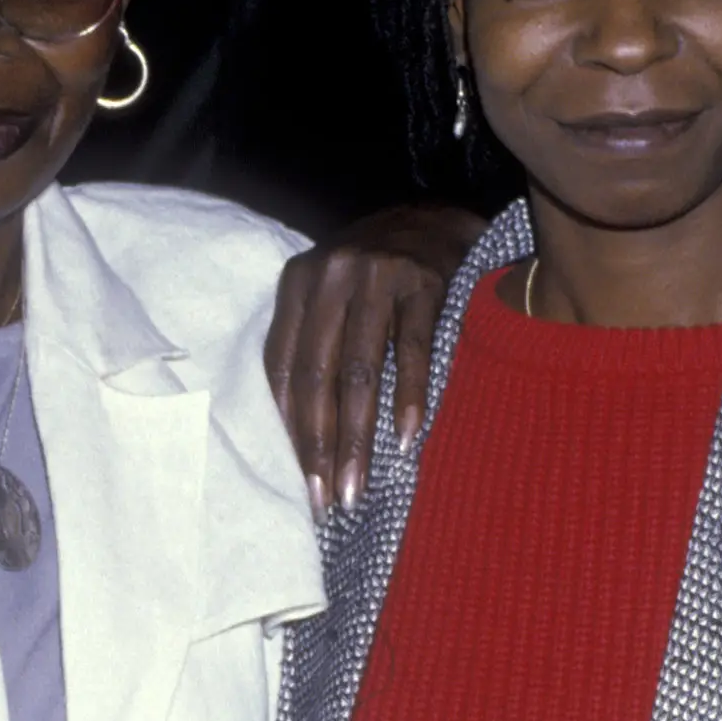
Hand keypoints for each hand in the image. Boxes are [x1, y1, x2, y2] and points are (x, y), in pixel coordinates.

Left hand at [266, 204, 484, 514]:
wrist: (437, 220)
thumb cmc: (376, 276)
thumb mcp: (330, 297)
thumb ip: (309, 347)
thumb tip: (296, 436)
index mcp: (297, 283)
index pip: (284, 367)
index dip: (288, 430)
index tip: (298, 483)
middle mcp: (332, 274)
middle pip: (318, 375)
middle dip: (320, 445)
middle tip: (326, 500)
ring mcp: (379, 274)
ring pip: (360, 371)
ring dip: (357, 436)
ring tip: (358, 486)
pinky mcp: (425, 281)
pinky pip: (413, 351)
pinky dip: (409, 398)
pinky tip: (406, 440)